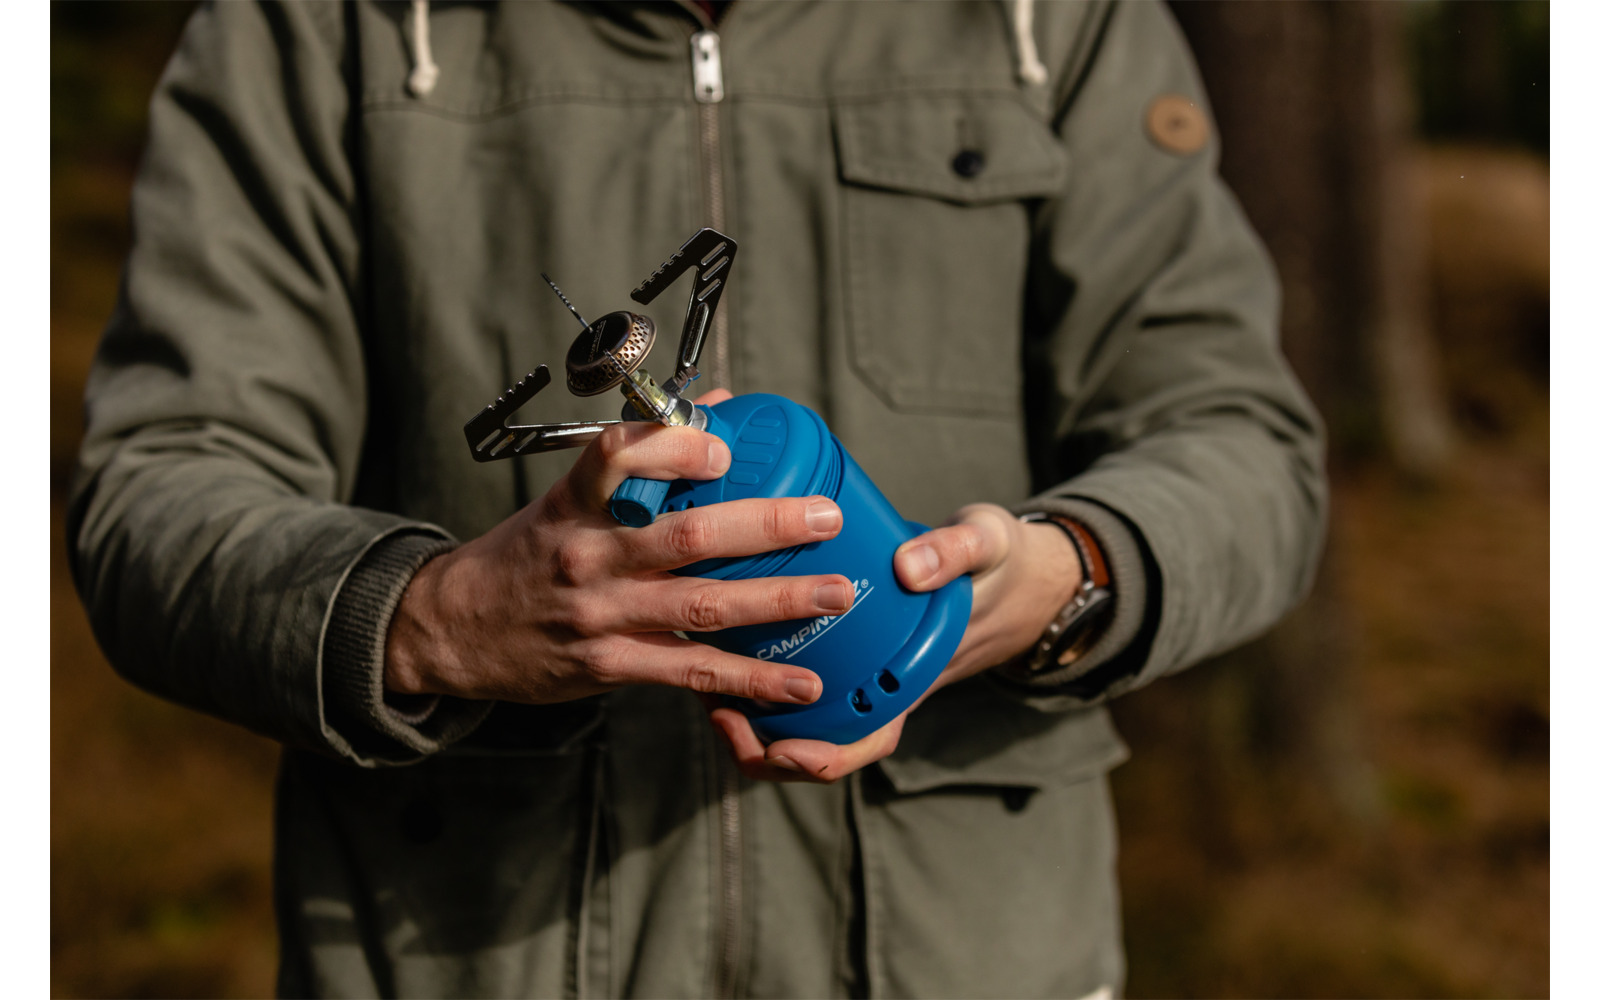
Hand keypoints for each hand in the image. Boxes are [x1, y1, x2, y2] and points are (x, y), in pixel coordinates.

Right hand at [383, 389, 857, 706]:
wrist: (455, 629)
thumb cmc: (527, 553)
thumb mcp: (568, 496)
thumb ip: (641, 458)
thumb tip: (717, 407)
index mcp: (578, 502)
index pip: (618, 456)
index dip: (675, 447)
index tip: (725, 446)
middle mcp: (591, 555)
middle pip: (688, 535)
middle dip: (765, 526)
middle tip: (825, 518)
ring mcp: (603, 614)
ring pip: (703, 604)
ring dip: (778, 600)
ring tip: (837, 593)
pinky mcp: (612, 665)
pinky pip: (693, 671)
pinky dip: (751, 680)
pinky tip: (800, 682)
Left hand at [710, 503, 1080, 782]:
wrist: (1000, 565)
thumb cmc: (994, 564)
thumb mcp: (986, 546)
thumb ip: (954, 553)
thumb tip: (909, 567)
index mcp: (913, 682)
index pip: (869, 740)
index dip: (824, 756)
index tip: (786, 749)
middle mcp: (877, 690)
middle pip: (816, 745)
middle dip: (764, 748)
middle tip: (721, 717)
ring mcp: (853, 676)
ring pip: (794, 723)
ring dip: (748, 722)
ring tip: (704, 695)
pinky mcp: (833, 651)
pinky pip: (787, 684)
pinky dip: (750, 682)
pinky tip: (716, 652)